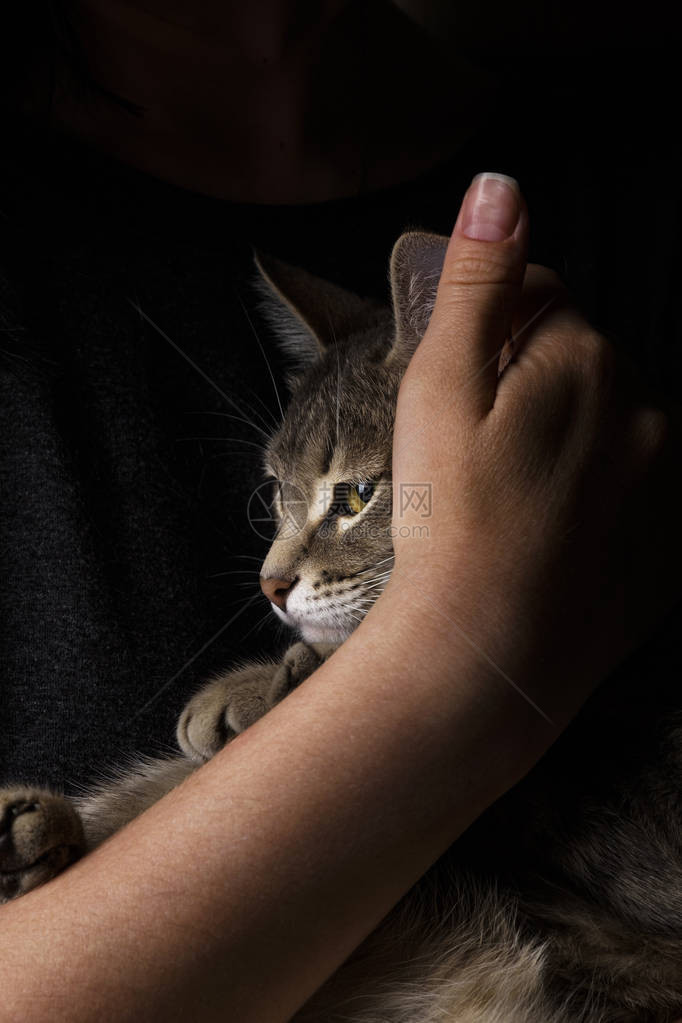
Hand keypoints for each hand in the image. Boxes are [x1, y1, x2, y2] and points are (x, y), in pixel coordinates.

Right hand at [391, 173, 679, 723]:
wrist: (490, 651)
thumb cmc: (449, 517)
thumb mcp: (440, 387)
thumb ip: (479, 282)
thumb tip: (503, 186)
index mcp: (585, 359)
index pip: (544, 299)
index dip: (491, 329)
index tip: (458, 382)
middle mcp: (646, 407)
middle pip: (583, 362)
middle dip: (535, 381)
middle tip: (477, 450)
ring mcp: (667, 480)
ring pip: (611, 425)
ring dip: (570, 436)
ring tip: (513, 497)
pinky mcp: (669, 543)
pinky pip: (635, 489)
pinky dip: (599, 494)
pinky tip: (551, 532)